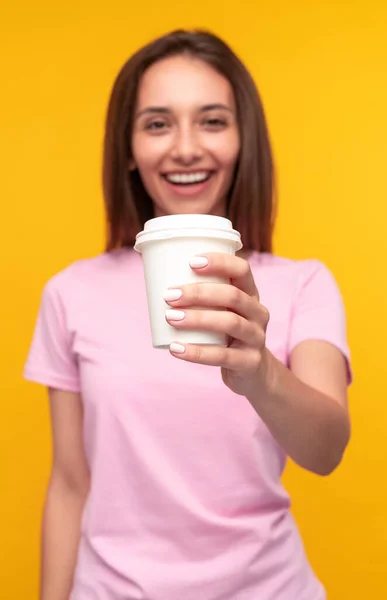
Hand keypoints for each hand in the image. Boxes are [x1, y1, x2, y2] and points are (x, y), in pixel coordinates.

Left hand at [164, 253, 270, 396]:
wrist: (252, 371)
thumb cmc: (227, 333)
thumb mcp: (224, 311)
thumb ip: (203, 297)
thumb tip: (157, 281)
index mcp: (251, 293)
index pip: (242, 269)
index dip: (219, 262)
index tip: (191, 262)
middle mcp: (258, 313)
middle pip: (232, 295)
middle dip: (199, 293)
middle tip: (169, 296)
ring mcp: (256, 337)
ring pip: (229, 323)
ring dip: (197, 319)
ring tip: (170, 318)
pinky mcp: (249, 362)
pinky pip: (222, 356)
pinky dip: (196, 352)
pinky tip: (175, 348)